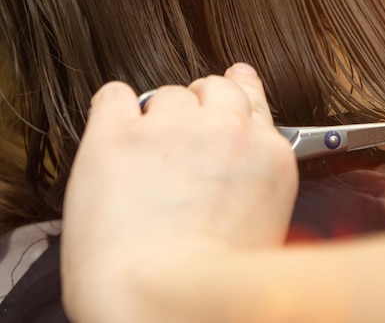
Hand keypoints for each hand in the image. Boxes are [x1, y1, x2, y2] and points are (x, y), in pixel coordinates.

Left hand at [61, 63, 296, 320]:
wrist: (161, 302)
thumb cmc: (213, 284)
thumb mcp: (268, 224)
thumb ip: (258, 173)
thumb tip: (246, 153)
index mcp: (266, 155)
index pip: (251, 95)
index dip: (235, 93)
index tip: (226, 94)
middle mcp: (225, 130)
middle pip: (215, 86)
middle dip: (200, 103)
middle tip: (183, 131)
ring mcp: (171, 128)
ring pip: (167, 93)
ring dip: (158, 114)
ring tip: (146, 154)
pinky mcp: (118, 134)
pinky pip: (115, 96)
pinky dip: (114, 108)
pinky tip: (116, 130)